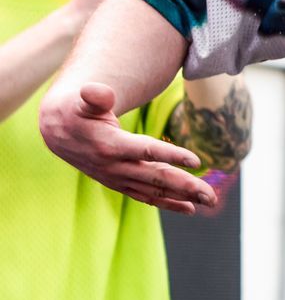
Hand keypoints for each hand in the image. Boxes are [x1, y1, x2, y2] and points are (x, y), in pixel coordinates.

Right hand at [39, 81, 213, 213]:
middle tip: (211, 194)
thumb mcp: (83, 100)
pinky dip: (167, 203)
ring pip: (155, 190)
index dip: (171, 155)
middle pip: (156, 177)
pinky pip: (146, 196)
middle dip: (186, 186)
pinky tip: (189, 208)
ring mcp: (118, 178)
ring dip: (183, 197)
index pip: (146, 151)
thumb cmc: (77, 111)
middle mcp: (115, 166)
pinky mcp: (120, 183)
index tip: (197, 161)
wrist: (58, 133)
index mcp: (110, 144)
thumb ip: (94, 97)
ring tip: (209, 202)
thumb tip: (96, 90)